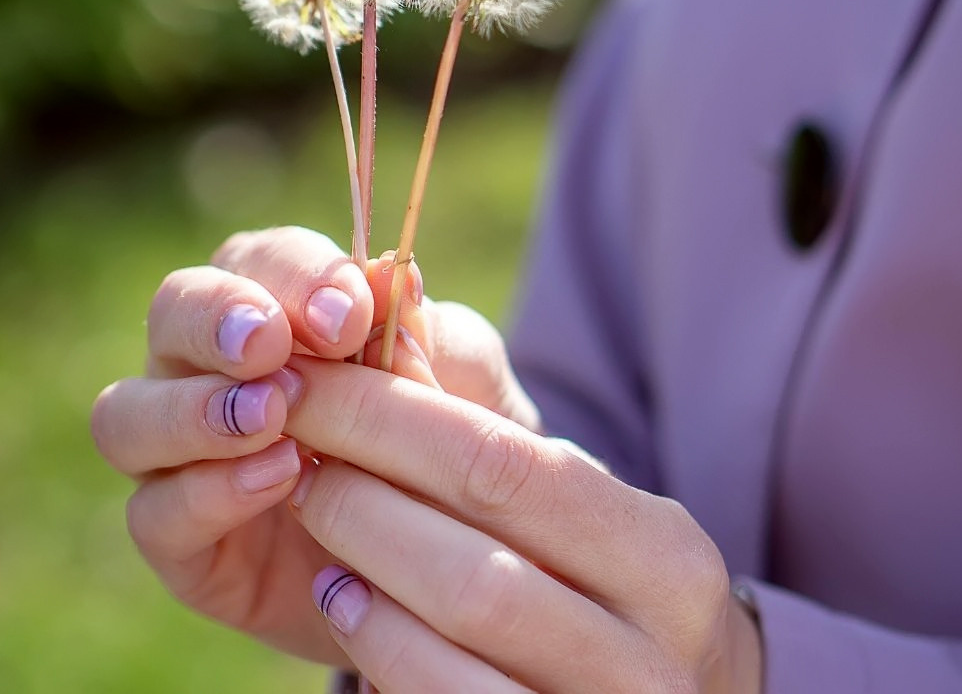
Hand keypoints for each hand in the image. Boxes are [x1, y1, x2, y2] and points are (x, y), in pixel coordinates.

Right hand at [90, 225, 540, 664]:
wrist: (449, 552)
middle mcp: (210, 367)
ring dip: (195, 408)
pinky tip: (278, 479)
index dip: (297, 275)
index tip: (350, 310)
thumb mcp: (460, 379)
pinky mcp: (182, 542)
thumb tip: (390, 277)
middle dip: (218, 318)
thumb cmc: (448, 439)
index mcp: (278, 306)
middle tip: (271, 344)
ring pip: (128, 413)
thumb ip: (428, 333)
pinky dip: (211, 492)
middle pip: (173, 309)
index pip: (261, 259)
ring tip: (272, 415)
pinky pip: (155, 513)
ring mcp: (182, 454)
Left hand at [283, 361, 763, 692]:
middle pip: (475, 565)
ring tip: (311, 508)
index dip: (390, 419)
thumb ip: (478, 408)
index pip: (507, 469)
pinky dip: (378, 646)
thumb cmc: (596, 574)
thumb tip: (387, 303)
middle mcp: (656, 660)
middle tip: (293, 444)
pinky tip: (342, 597)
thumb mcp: (567, 494)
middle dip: (360, 492)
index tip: (311, 378)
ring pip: (456, 642)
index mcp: (668, 560)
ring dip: (360, 563)